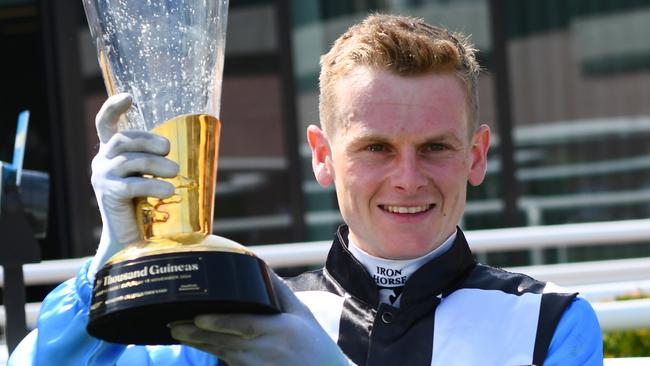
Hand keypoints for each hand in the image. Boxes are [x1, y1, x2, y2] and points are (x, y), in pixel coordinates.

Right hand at [87, 93, 178, 280]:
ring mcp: (102, 178)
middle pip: (123, 139)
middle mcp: (101, 162)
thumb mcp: (149, 177)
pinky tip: (169, 191)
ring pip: (130, 160)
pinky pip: (132, 184)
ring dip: (156, 164)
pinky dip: (153, 186)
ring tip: (175, 172)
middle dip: (149, 140)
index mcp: (110, 155)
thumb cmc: (145, 207)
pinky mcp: (108, 195)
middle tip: (170, 150)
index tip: (128, 97)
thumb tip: (180, 150)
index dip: (113, 108)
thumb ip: (155, 160)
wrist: (130, 241)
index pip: (104, 124)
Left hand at [170, 272, 353, 365]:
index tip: (199, 317)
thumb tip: (259, 266)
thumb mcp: (302, 314)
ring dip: (197, 344)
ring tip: (176, 332)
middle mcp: (265, 350)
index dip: (220, 323)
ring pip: (221, 353)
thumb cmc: (314, 345)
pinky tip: (195, 343)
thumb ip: (279, 291)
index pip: (245, 326)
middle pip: (224, 342)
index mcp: (279, 331)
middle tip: (174, 325)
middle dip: (197, 334)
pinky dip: (210, 352)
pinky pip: (227, 362)